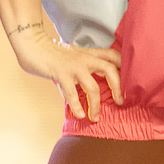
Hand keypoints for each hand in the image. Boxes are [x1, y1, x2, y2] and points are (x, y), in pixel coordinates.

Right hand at [8, 20, 123, 121]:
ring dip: (96, 105)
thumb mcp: (74, 55)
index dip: (125, 67)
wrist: (33, 46)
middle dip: (118, 87)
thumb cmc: (53, 53)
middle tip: (120, 101)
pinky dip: (77, 106)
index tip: (130, 81)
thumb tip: (93, 84)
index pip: (114, 56)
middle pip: (110, 70)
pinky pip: (72, 93)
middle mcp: (85, 59)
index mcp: (90, 53)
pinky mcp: (61, 74)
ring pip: (93, 87)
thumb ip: (85, 65)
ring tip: (95, 117)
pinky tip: (79, 114)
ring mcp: (74, 67)